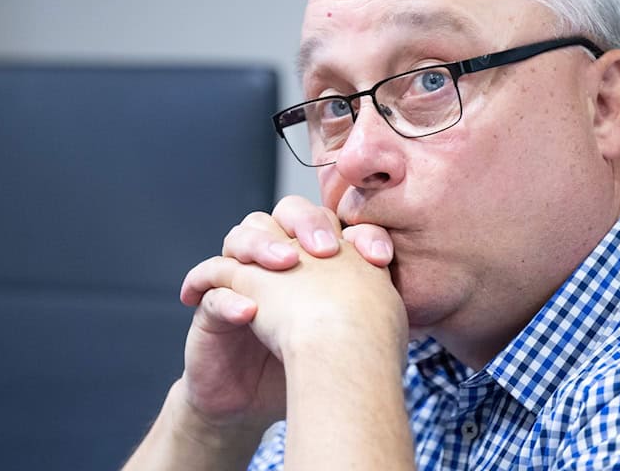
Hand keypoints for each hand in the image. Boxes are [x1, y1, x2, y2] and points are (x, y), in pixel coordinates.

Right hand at [174, 196, 399, 428]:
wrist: (258, 405)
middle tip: (325, 248)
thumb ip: (369, 305)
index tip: (379, 256)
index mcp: (310, 260)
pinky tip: (248, 311)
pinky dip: (225, 296)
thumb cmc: (304, 368)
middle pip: (281, 214)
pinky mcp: (208, 306)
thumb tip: (412, 289)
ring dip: (262, 245)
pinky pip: (208, 286)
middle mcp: (273, 260)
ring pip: (239, 236)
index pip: (329, 223)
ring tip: (285, 264)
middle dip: (305, 223)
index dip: (354, 231)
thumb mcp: (343, 337)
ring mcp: (238, 278)